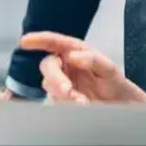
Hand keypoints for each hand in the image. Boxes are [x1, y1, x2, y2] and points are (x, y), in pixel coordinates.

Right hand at [20, 31, 145, 105]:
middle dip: (55, 78)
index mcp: (75, 51)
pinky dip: (65, 103)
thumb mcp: (109, 68)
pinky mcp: (62, 99)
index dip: (38, 40)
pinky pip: (55, 99)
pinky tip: (80, 105)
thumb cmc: (115, 83)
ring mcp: (62, 82)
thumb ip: (92, 59)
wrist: (120, 107)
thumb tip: (73, 56)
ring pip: (50, 85)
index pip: (53, 42)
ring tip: (82, 101)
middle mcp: (66, 65)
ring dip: (62, 93)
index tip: (24, 41)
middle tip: (67, 90)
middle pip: (48, 65)